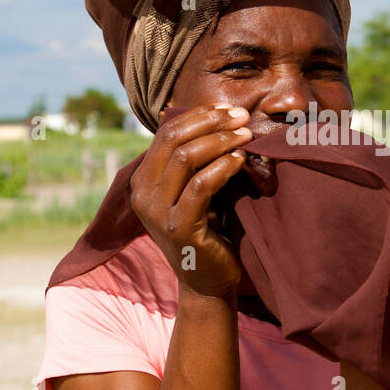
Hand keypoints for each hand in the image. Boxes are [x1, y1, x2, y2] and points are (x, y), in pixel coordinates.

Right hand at [130, 105, 251, 298]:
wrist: (208, 280)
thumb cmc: (207, 229)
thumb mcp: (194, 188)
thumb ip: (194, 159)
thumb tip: (217, 115)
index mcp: (142, 180)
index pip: (166, 133)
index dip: (198, 115)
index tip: (227, 109)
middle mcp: (142, 194)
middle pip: (174, 140)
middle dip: (211, 123)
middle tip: (241, 117)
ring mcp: (157, 213)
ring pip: (186, 158)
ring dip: (221, 141)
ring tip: (247, 136)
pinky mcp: (179, 228)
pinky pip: (201, 185)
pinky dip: (224, 167)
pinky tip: (242, 161)